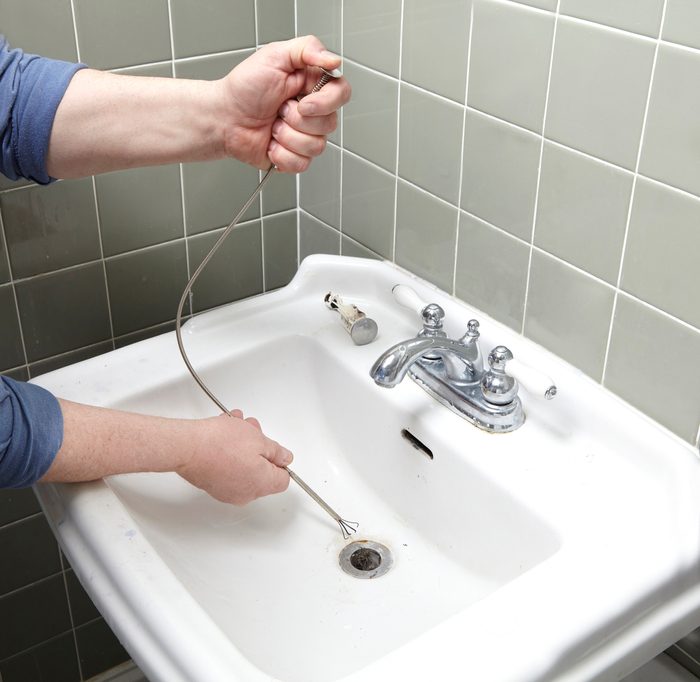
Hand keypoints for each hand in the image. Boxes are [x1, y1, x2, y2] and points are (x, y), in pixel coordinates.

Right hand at [177, 410, 292, 504]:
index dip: (279, 460)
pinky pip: (229, 469)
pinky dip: (229, 454)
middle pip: (262, 471)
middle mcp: (246, 493)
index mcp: (262, 484)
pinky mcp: (213, 485)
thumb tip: (285, 458)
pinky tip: (223, 434)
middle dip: (258, 447)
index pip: (283, 479)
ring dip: (243, 446)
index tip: (272, 448)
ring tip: (235, 426)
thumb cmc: (219, 444)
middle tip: (252, 430)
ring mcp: (228, 491)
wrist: (187, 447)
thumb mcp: (258, 439)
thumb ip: (276, 452)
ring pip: (244, 467)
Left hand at [219, 35, 350, 172]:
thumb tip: (335, 60)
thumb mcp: (274, 55)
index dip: (326, 102)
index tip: (303, 103)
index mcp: (312, 86)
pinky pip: (302, 164)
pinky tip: (271, 143)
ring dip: (287, 137)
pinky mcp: (295, 157)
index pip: (341, 93)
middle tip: (279, 109)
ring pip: (317, 146)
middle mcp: (312, 112)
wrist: (223, 118)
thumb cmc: (243, 88)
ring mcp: (305, 136)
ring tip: (272, 125)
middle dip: (298, 119)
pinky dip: (281, 155)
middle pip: (330, 124)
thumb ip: (308, 49)